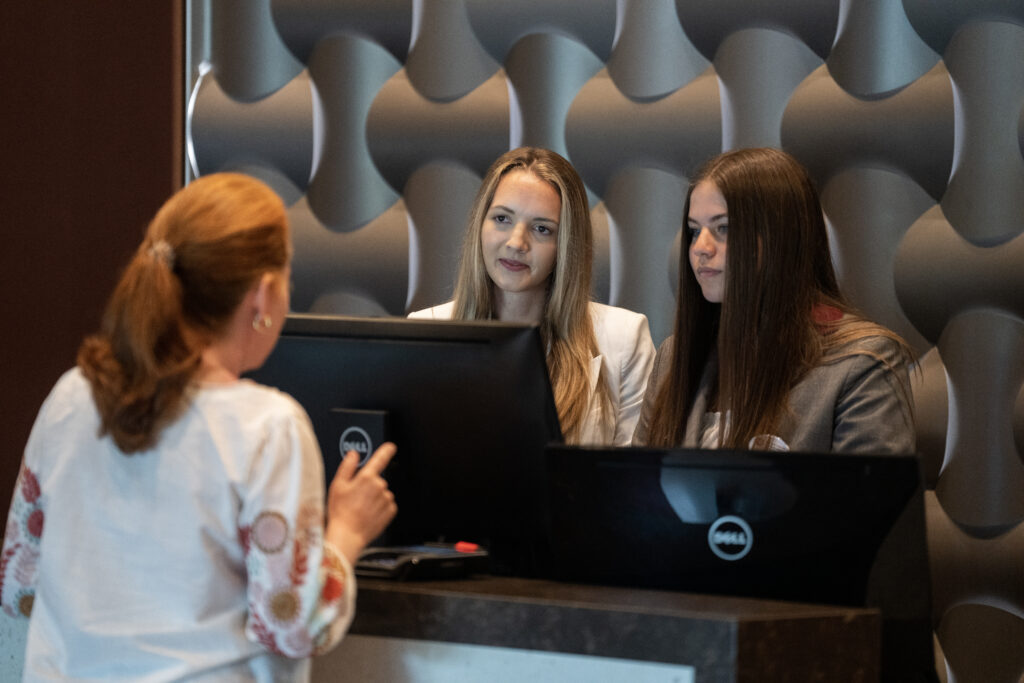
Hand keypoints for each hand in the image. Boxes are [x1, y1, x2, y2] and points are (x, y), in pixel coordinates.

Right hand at [325, 442, 397, 565]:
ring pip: (382, 494)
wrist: (347, 535)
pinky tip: (368, 514)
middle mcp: (380, 486)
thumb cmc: (340, 512)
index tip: (391, 447)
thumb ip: (348, 466)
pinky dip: (380, 509)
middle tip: (356, 498)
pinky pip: (387, 505)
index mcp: (367, 477)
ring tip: (361, 509)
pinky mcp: (390, 511)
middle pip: (377, 481)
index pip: (380, 459)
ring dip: (374, 499)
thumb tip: (353, 454)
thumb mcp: (338, 485)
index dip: (386, 450)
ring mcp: (386, 499)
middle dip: (369, 487)